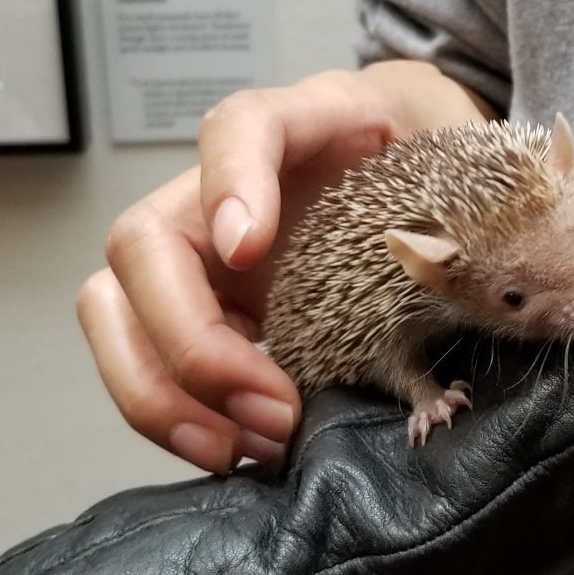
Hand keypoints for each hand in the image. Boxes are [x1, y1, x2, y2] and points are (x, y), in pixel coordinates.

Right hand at [77, 62, 491, 471]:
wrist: (430, 183)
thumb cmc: (432, 167)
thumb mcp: (458, 159)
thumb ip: (451, 196)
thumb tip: (441, 271)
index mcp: (297, 128)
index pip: (238, 126)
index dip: (230, 181)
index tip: (248, 247)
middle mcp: (224, 191)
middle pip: (141, 243)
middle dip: (189, 341)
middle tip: (272, 406)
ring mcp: (201, 255)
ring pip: (115, 310)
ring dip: (165, 393)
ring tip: (253, 443)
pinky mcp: (205, 313)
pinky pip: (148, 363)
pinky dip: (180, 417)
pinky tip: (242, 447)